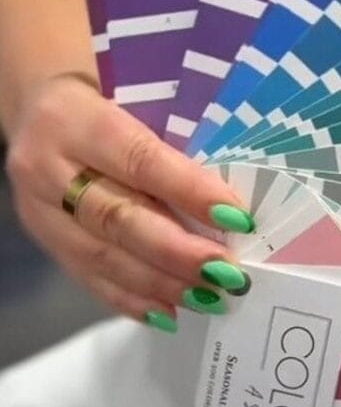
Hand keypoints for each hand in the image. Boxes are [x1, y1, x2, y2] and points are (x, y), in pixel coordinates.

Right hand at [6, 73, 255, 331]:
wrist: (39, 106)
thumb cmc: (107, 96)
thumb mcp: (136, 99)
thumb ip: (174, 139)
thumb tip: (233, 195)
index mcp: (78, 120)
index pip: (140, 159)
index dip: (189, 191)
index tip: (236, 217)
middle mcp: (49, 167)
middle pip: (117, 218)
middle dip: (178, 252)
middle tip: (227, 272)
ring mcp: (39, 208)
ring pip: (101, 255)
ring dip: (160, 283)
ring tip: (208, 297)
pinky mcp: (41, 238)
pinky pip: (86, 276)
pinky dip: (130, 297)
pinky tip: (168, 310)